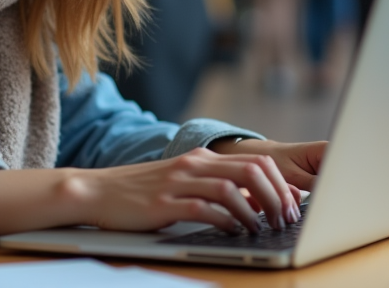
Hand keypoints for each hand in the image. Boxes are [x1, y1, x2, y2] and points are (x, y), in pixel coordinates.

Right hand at [65, 147, 302, 233]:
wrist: (97, 191)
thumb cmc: (143, 192)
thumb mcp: (184, 182)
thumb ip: (218, 186)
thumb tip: (259, 202)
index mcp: (202, 157)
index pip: (256, 161)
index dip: (280, 184)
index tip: (291, 205)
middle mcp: (193, 164)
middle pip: (250, 170)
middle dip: (275, 196)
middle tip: (284, 219)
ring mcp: (178, 182)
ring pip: (230, 188)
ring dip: (254, 211)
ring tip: (262, 229)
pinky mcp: (164, 204)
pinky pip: (203, 209)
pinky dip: (225, 221)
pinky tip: (232, 231)